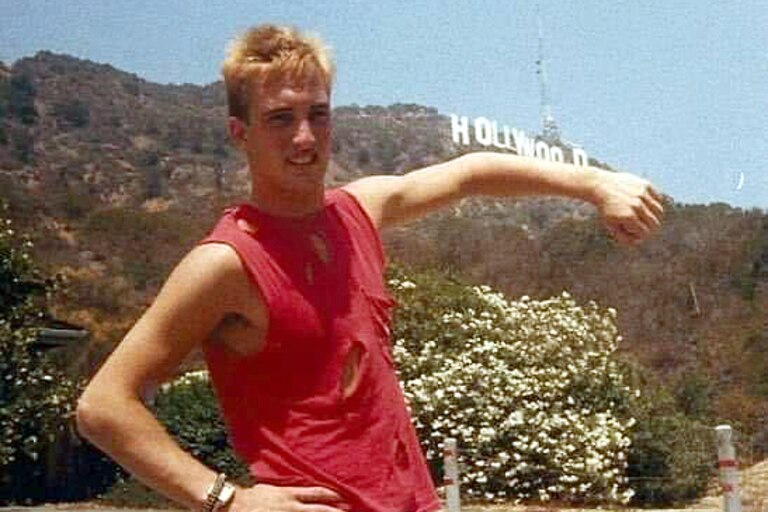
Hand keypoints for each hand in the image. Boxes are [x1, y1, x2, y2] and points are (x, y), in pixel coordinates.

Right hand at [228, 483, 350, 511]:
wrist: (233, 505)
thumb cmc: (251, 497)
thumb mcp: (271, 490)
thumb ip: (287, 493)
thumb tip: (298, 494)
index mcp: (289, 494)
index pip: (316, 494)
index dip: (331, 496)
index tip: (343, 498)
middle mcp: (291, 507)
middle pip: (319, 510)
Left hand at [589, 169, 663, 244]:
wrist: (601, 186)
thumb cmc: (606, 208)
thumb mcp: (611, 225)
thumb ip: (624, 237)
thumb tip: (638, 242)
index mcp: (629, 217)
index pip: (646, 233)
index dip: (642, 236)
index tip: (637, 233)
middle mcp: (637, 205)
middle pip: (655, 223)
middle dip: (650, 228)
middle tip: (643, 226)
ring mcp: (642, 194)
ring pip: (659, 211)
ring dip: (654, 216)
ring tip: (646, 216)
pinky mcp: (645, 185)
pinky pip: (658, 198)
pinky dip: (654, 203)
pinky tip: (646, 204)